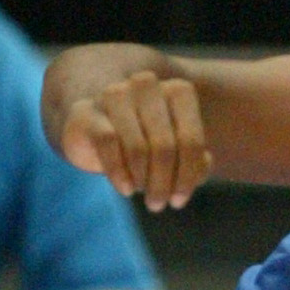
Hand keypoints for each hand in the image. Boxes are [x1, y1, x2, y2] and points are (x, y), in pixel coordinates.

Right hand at [56, 67, 210, 211]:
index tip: (179, 201)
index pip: (192, 140)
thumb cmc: (150, 148)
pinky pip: (109, 143)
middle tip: (159, 204)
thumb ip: (197, 164)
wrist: (97, 136)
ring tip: (143, 196)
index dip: (188, 175)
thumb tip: (203, 165)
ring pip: (137, 147)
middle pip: (165, 146)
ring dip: (142, 180)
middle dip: (163, 183)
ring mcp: (115, 93)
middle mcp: (147, 85)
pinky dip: (119, 173)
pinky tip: (125, 189)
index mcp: (178, 92)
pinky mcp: (87, 110)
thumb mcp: (179, 159)